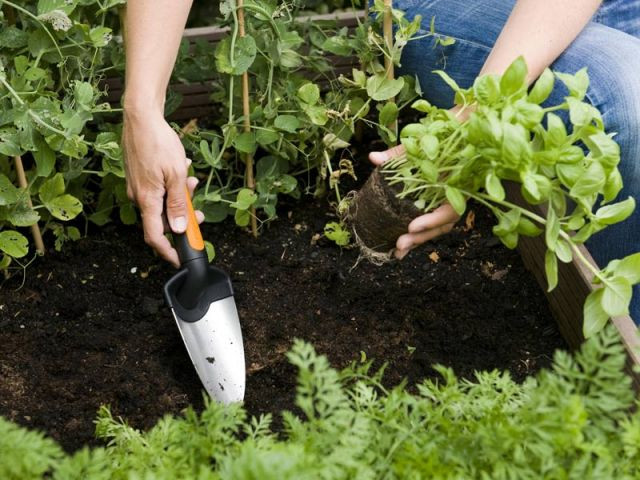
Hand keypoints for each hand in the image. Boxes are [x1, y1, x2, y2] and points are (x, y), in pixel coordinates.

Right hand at [123, 109, 203, 267]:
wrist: (141, 117)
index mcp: (147, 200)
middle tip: (197, 212)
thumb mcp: (176, 175)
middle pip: (162, 220)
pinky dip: (171, 186)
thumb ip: (178, 204)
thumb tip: (178, 228)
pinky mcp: (139, 178)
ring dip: (179, 198)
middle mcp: (139, 197)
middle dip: (182, 218)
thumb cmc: (158, 143)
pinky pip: (158, 191)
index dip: (167, 251)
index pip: (155, 236)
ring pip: (162, 204)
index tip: (179, 259)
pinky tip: (181, 171)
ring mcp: (137, 187)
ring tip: (190, 181)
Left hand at [369, 145, 459, 259]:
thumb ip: (398, 154)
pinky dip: (417, 236)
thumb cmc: (439, 142)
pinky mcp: (438, 209)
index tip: (412, 226)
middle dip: (421, 237)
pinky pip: (430, 226)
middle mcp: (456, 198)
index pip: (450, 209)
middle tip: (401, 244)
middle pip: (443, 225)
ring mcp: (448, 205)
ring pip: (437, 229)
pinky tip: (401, 247)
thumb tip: (374, 158)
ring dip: (418, 241)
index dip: (432, 220)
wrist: (457, 141)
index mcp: (458, 184)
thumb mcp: (420, 146)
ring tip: (398, 251)